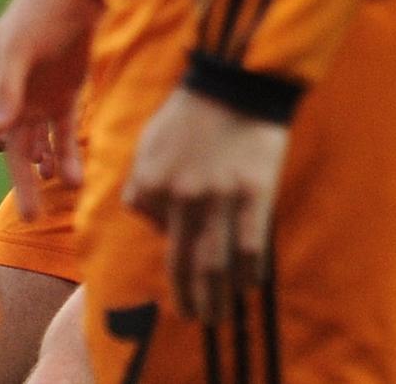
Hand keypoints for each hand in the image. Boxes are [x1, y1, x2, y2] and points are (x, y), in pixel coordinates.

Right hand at [0, 0, 97, 228]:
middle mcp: (2, 99)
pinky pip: (61, 136)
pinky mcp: (64, 97)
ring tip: (33, 216)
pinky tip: (71, 181)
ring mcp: (33, 100)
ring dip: (30, 180)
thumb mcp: (17, 48)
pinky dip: (65, 157)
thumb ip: (5, 88)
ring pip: (27, 150)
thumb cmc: (38, 13)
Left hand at [124, 88, 288, 322]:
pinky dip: (249, 270)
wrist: (238, 80)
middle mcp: (181, 198)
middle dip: (187, 297)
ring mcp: (219, 198)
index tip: (184, 238)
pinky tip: (251, 284)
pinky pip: (250, 245)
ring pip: (214, 264)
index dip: (167, 229)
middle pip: (182, 263)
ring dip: (215, 297)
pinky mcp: (254, 194)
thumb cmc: (190, 107)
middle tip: (194, 316)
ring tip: (218, 316)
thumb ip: (141, 181)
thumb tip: (151, 214)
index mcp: (151, 184)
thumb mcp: (148, 141)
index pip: (153, 226)